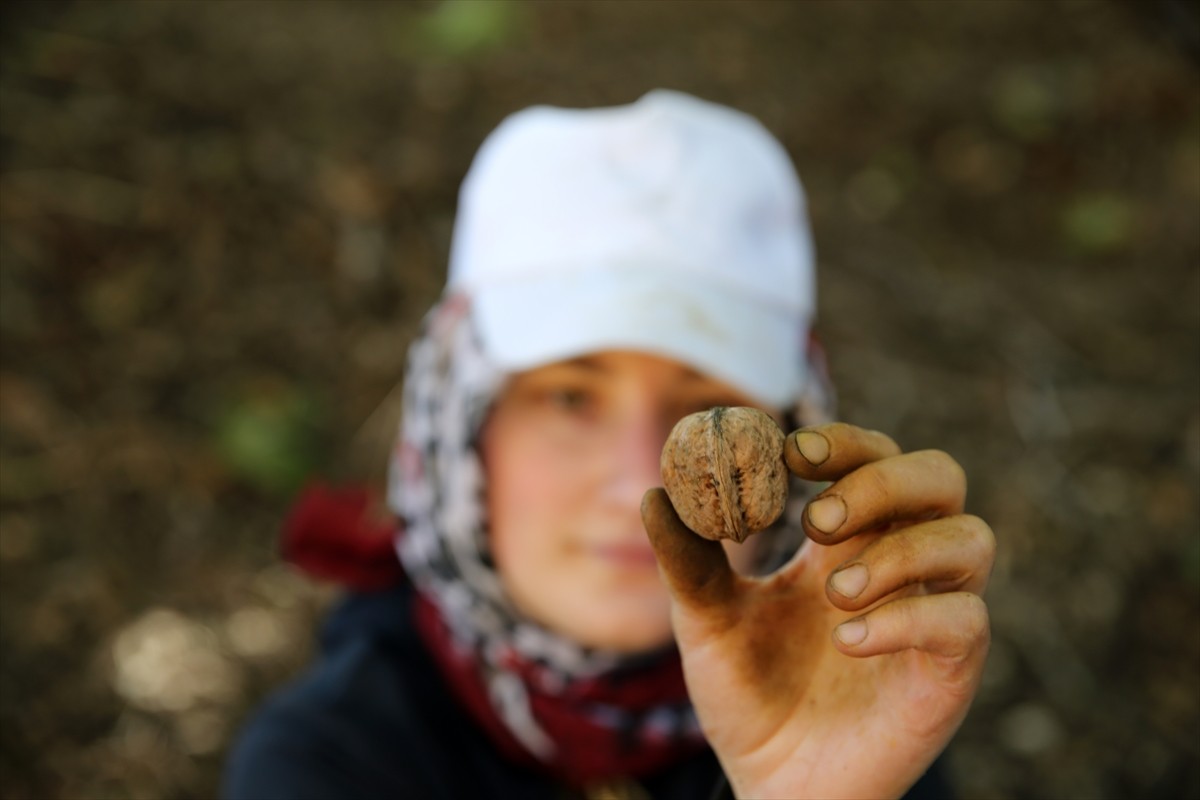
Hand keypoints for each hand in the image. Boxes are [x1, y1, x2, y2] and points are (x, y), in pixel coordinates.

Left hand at [641, 423, 993, 799]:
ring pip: (968, 540)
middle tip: (818, 518)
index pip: (871, 457)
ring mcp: (931, 616)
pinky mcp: (950, 672)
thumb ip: (685, 560)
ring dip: (901, 552)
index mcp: (845, 541)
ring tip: (835, 592)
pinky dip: (909, 619)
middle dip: (883, 482)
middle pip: (938, 479)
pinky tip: (849, 641)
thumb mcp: (705, 622)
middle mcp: (899, 566)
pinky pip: (966, 620)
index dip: (843, 442)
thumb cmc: (747, 696)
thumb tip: (655, 491)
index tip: (791, 451)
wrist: (772, 784)